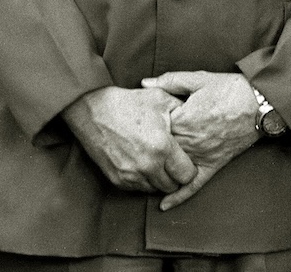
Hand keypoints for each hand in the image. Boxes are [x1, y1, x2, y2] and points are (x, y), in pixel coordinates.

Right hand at [63, 86, 195, 193]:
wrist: (94, 110)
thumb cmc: (128, 103)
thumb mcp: (160, 99)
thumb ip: (182, 110)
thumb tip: (195, 119)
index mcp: (162, 147)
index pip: (187, 175)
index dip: (189, 168)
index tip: (184, 160)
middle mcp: (148, 166)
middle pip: (172, 186)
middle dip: (175, 176)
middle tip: (171, 161)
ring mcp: (131, 175)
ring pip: (155, 190)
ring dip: (158, 179)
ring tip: (156, 161)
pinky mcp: (118, 180)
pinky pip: (138, 189)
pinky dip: (143, 180)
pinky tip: (142, 163)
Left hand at [141, 71, 258, 209]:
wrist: (259, 104)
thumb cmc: (229, 89)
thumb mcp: (198, 79)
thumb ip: (170, 81)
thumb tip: (144, 83)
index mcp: (184, 118)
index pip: (155, 127)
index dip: (145, 124)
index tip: (138, 121)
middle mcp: (191, 141)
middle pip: (161, 150)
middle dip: (148, 148)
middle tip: (135, 145)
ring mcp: (202, 156)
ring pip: (173, 168)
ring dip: (157, 170)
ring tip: (141, 169)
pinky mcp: (213, 165)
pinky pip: (194, 185)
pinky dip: (179, 196)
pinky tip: (164, 205)